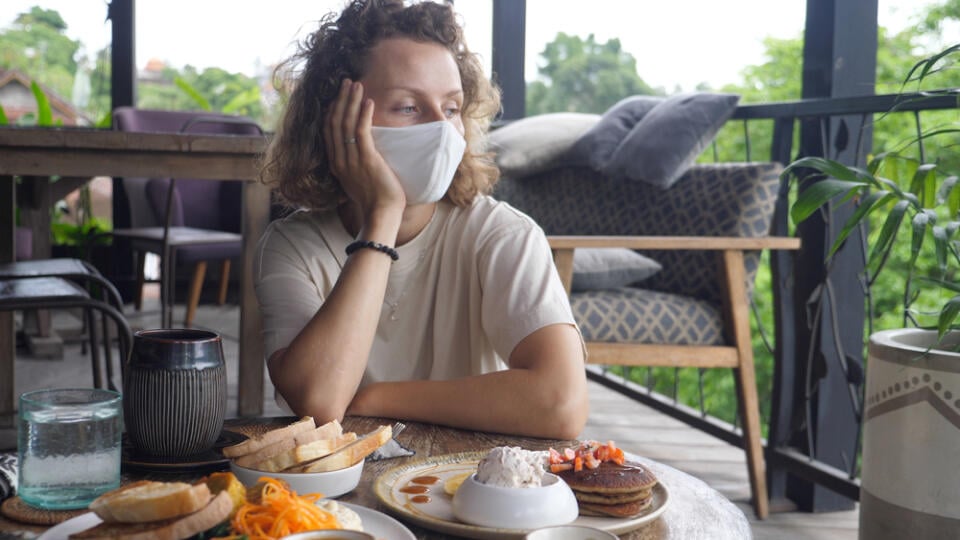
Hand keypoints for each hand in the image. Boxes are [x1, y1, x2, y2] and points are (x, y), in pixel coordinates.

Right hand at [325, 79, 405, 220]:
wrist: (381, 214)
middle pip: (335, 122)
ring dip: (351, 101)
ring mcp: (352, 159)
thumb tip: (360, 155)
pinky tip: (367, 101)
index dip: (332, 111)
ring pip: (346, 123)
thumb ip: (354, 166)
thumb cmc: (375, 200)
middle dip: (340, 99)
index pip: (329, 131)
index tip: (337, 96)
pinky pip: (362, 132)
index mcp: (337, 164)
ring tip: (356, 84)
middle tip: (346, 82)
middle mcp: (340, 160)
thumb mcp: (358, 181)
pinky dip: (363, 114)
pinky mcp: (367, 159)